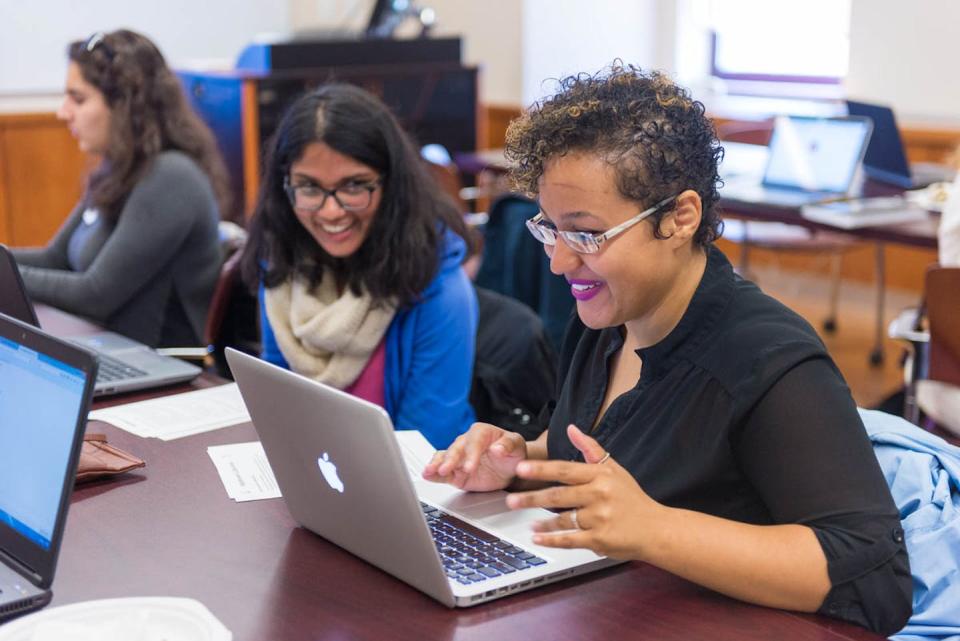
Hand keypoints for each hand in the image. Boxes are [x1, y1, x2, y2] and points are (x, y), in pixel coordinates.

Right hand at [422, 422, 526, 491]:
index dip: (470, 454)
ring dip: (436, 465)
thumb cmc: (512, 452)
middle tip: (445, 470)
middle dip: (450, 460)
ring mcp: (459, 458)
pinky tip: (427, 475)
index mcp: (481, 432)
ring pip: (444, 458)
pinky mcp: (455, 472)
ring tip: (429, 471)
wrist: (509, 468)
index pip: (473, 441)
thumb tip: (497, 448)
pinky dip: (434, 473)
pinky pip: (442, 472)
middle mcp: (466, 443)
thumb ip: (508, 445)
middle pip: (455, 450)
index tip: (470, 467)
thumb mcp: (516, 446)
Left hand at [505, 424, 665, 559]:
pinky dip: (552, 539)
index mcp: (600, 476)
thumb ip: (590, 449)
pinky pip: (570, 539)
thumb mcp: (614, 469)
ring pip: (562, 519)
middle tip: (511, 499)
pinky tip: (538, 538)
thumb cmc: (632, 498)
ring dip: (541, 522)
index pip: (565, 470)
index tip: (521, 469)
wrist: (657, 529)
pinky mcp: (600, 540)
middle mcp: (599, 495)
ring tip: (526, 522)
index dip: (541, 469)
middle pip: (558, 495)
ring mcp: (600, 518)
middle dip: (532, 498)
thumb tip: (572, 428)